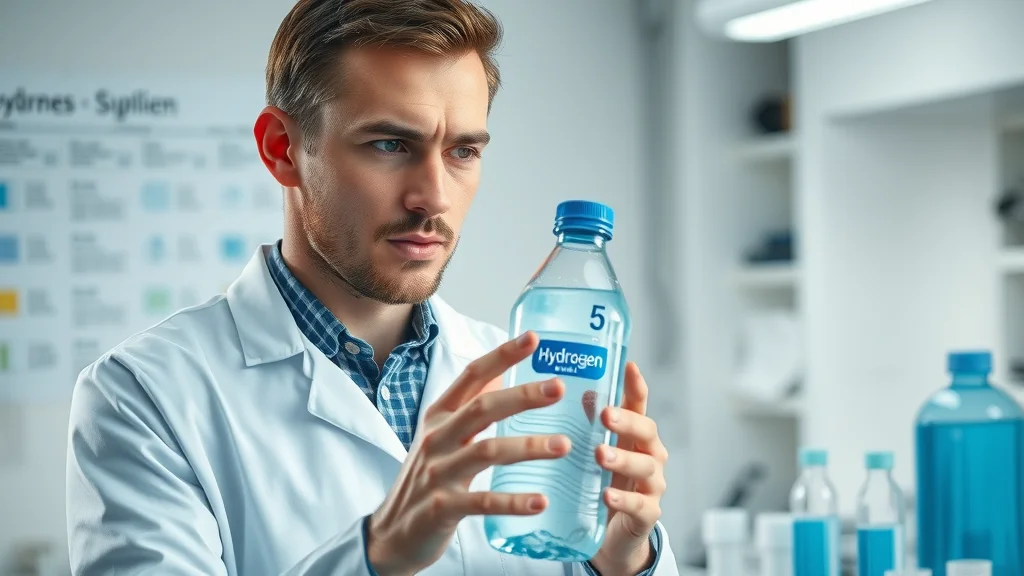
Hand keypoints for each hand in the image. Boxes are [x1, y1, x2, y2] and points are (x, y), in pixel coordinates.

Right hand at [366, 331, 571, 575]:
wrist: (391, 534)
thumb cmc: (426, 480)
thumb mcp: (441, 437)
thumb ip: (469, 411)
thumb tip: (503, 378)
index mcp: (439, 416)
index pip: (472, 376)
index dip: (502, 356)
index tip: (533, 339)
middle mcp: (437, 438)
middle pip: (483, 408)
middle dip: (522, 395)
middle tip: (559, 387)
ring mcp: (438, 473)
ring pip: (487, 452)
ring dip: (528, 446)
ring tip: (563, 445)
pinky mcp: (442, 508)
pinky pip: (482, 502)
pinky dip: (512, 502)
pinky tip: (540, 502)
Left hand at [590, 362, 668, 574]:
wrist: (612, 536)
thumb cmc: (603, 484)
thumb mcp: (594, 453)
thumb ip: (589, 425)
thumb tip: (579, 392)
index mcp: (635, 437)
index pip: (639, 406)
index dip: (636, 387)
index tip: (629, 366)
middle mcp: (650, 456)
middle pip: (647, 432)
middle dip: (628, 422)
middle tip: (606, 415)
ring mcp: (652, 485)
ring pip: (644, 467)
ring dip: (623, 460)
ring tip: (601, 455)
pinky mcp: (647, 514)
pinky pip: (640, 505)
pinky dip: (623, 500)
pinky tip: (607, 496)